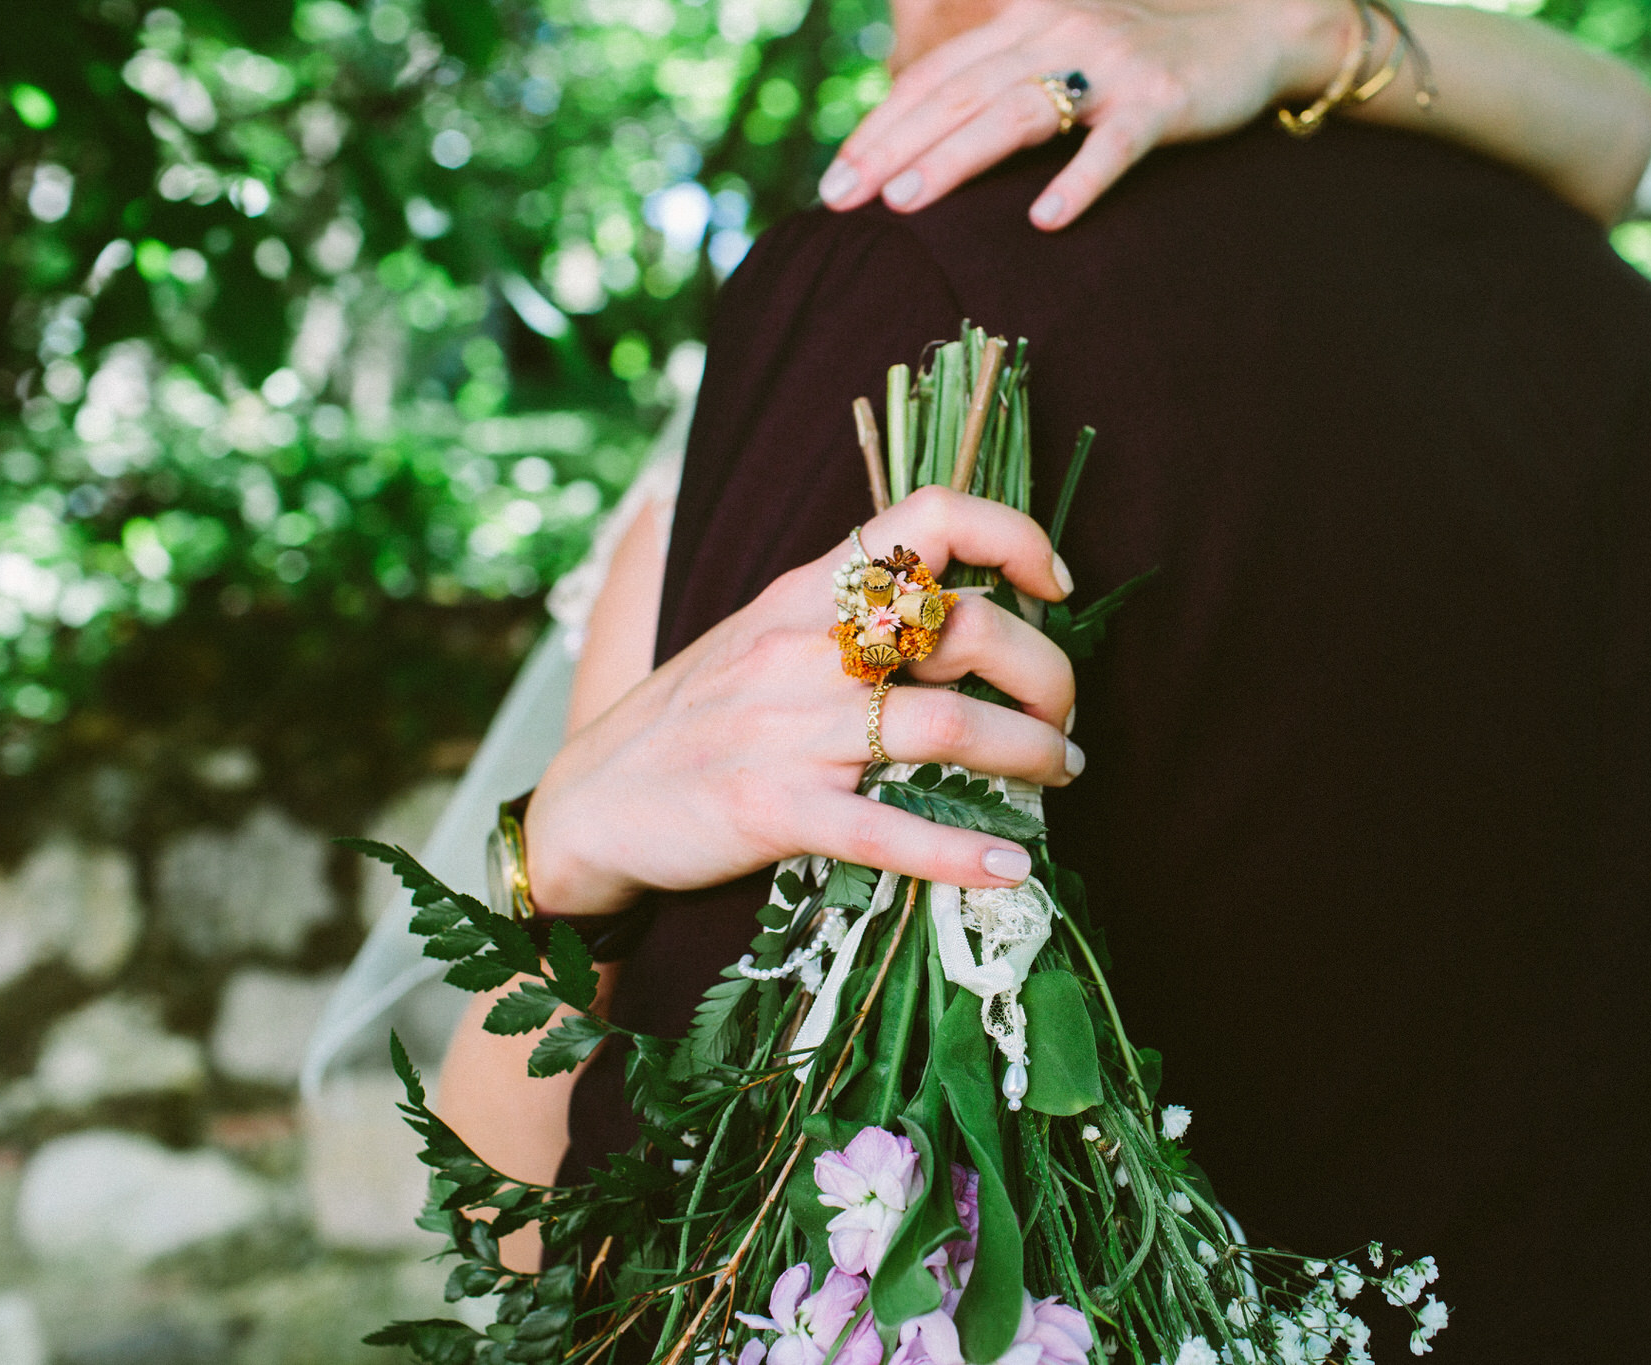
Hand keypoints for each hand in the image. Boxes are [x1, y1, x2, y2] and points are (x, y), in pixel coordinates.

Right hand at [527, 487, 1079, 916]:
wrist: (586, 805)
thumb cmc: (690, 721)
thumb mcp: (761, 636)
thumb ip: (846, 616)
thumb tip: (956, 614)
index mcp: (805, 591)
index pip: (928, 518)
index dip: (1012, 537)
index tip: (1052, 587)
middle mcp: (804, 646)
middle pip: (966, 629)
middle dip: (1048, 674)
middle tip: (1065, 717)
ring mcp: (789, 729)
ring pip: (949, 725)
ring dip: (1031, 752)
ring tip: (1060, 774)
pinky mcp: (775, 811)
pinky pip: (889, 831)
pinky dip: (962, 854)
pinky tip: (1010, 867)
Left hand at [818, 0, 1358, 229]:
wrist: (1255, 28)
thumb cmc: (1148, 52)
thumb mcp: (1064, 42)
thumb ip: (1003, 71)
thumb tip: (932, 123)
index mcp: (1026, 19)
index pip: (935, 78)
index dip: (880, 126)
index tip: (834, 177)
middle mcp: (1057, 31)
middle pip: (957, 96)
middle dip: (891, 149)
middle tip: (841, 199)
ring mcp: (1109, 66)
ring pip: (1016, 116)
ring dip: (955, 160)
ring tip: (905, 203)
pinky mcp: (1160, 103)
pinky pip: (1112, 148)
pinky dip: (1078, 182)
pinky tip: (1044, 220)